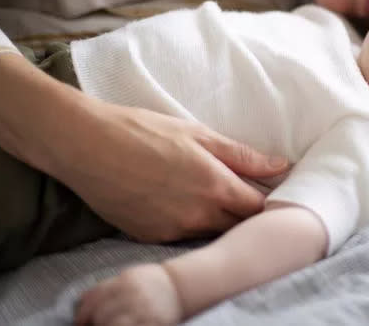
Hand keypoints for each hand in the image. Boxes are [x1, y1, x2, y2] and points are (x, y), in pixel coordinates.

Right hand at [0, 53, 289, 242]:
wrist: (86, 146)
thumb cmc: (144, 132)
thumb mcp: (199, 134)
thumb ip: (243, 155)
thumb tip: (282, 165)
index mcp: (215, 186)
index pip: (258, 207)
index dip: (268, 200)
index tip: (269, 189)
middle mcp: (198, 215)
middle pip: (238, 226)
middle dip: (245, 213)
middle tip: (243, 192)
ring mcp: (173, 230)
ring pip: (211, 232)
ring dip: (218, 218)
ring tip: (209, 193)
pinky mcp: (150, 237)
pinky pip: (183, 236)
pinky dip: (190, 223)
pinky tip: (181, 201)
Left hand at [75, 263, 182, 325]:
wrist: (181, 287)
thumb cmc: (152, 282)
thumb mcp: (130, 276)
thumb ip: (107, 286)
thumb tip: (81, 300)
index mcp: (126, 281)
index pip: (94, 298)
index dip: (82, 313)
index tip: (79, 323)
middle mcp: (133, 294)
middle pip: (101, 314)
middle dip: (95, 322)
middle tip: (95, 325)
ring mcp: (143, 309)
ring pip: (112, 325)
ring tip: (112, 324)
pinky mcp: (153, 322)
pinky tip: (125, 324)